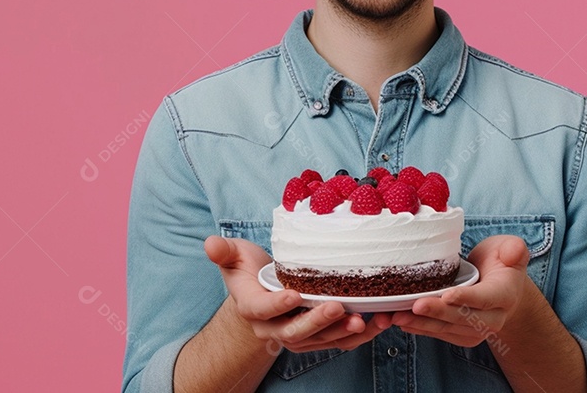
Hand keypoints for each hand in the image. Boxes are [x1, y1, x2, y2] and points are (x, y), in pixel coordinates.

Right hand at [204, 235, 391, 352]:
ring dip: (341, 333)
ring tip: (363, 321)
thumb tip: (210, 243)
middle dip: (316, 322)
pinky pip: (335, 342)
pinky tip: (376, 325)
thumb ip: (223, 251)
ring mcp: (294, 335)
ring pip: (318, 341)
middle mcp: (272, 327)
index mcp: (252, 307)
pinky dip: (356, 337)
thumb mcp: (234, 256)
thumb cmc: (247, 270)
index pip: (263, 309)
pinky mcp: (315, 337)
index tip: (295, 294)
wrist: (260, 291)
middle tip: (337, 307)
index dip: (278, 304)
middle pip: (293, 332)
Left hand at [391, 235, 529, 347]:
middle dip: (437, 312)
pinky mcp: (462, 335)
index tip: (446, 295)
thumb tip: (514, 251)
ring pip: (447, 328)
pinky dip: (419, 328)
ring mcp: (477, 330)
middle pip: (463, 318)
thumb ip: (513, 248)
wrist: (501, 287)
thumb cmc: (500, 263)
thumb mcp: (509, 248)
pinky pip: (440, 333)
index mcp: (505, 295)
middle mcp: (493, 318)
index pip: (484, 298)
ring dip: (422, 324)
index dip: (466, 298)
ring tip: (398, 316)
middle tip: (415, 306)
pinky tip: (401, 321)